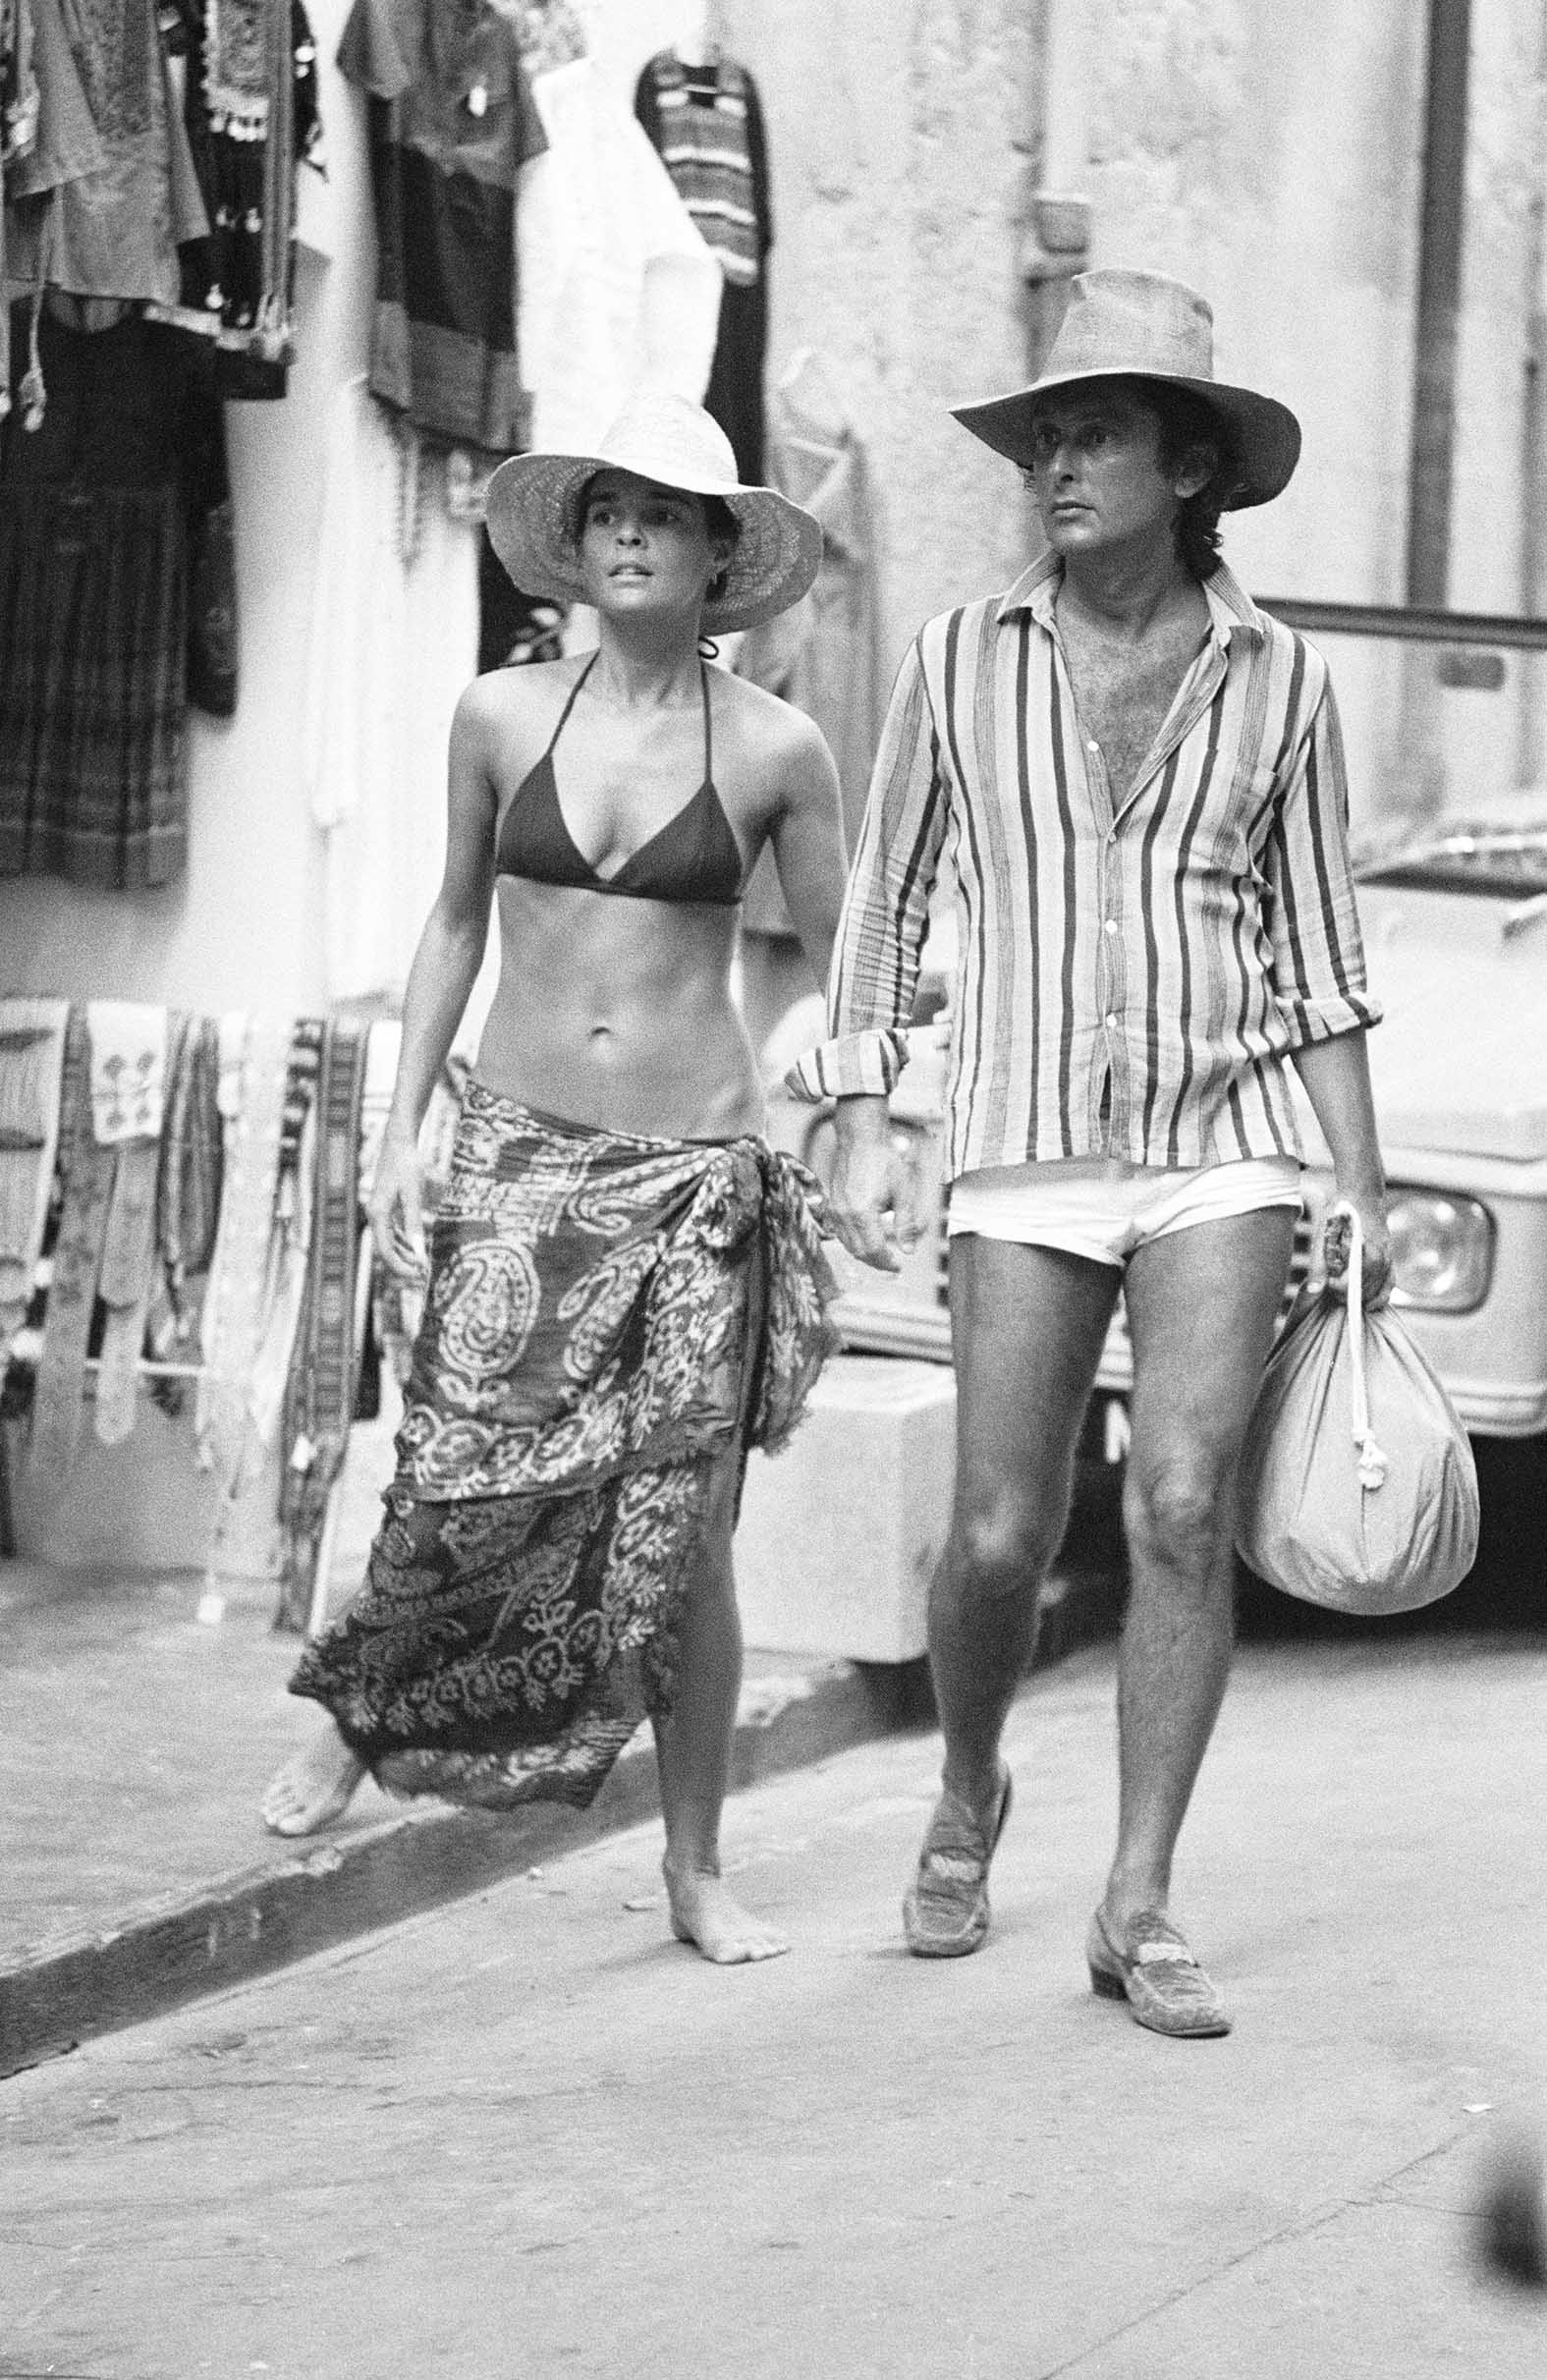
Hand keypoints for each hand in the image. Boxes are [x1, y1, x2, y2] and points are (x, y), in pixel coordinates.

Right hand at [368, 1128, 429, 1283]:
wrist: (399, 1142)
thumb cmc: (407, 1165)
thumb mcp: (414, 1195)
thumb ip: (415, 1223)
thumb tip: (420, 1252)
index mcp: (378, 1215)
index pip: (386, 1251)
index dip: (401, 1267)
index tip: (418, 1276)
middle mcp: (375, 1215)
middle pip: (387, 1249)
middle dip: (404, 1263)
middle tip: (424, 1274)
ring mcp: (379, 1212)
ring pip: (390, 1242)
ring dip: (405, 1254)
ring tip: (423, 1264)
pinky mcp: (386, 1207)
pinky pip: (393, 1232)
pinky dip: (405, 1241)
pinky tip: (417, 1246)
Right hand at [824, 1103, 927, 1273]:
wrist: (860, 1139)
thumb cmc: (882, 1159)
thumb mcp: (902, 1191)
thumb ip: (906, 1223)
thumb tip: (908, 1249)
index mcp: (862, 1212)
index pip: (874, 1250)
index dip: (887, 1262)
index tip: (898, 1265)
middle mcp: (844, 1214)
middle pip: (858, 1251)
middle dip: (876, 1261)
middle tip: (891, 1263)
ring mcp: (835, 1209)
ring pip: (847, 1243)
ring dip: (864, 1252)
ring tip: (881, 1253)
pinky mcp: (832, 1203)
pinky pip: (841, 1231)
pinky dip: (854, 1240)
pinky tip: (867, 1237)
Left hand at [1321, 1191, 1391, 1309]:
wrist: (1362, 1194)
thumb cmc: (1340, 1213)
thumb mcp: (1324, 1234)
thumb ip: (1319, 1264)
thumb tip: (1315, 1291)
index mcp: (1363, 1249)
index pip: (1351, 1282)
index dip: (1336, 1287)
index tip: (1328, 1282)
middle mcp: (1380, 1256)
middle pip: (1364, 1289)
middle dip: (1346, 1294)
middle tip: (1332, 1288)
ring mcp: (1387, 1258)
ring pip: (1377, 1290)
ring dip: (1360, 1298)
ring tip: (1343, 1295)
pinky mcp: (1390, 1259)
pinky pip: (1389, 1284)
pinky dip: (1381, 1297)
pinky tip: (1369, 1306)